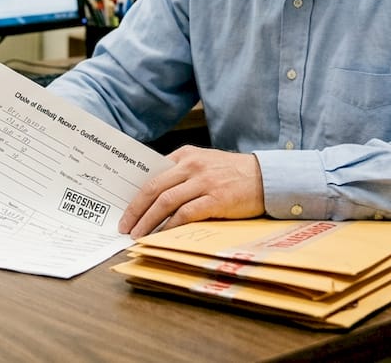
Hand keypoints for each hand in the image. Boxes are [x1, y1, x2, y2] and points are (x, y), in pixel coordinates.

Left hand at [118, 145, 264, 238]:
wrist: (266, 176)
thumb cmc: (233, 173)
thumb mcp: (205, 163)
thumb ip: (182, 173)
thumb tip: (154, 196)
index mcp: (186, 155)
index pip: (152, 174)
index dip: (135, 193)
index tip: (124, 209)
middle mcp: (192, 165)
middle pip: (154, 188)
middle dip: (135, 209)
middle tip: (124, 226)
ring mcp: (203, 182)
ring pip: (165, 202)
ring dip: (148, 220)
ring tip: (138, 234)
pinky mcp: (216, 199)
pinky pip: (185, 214)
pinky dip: (170, 226)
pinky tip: (161, 235)